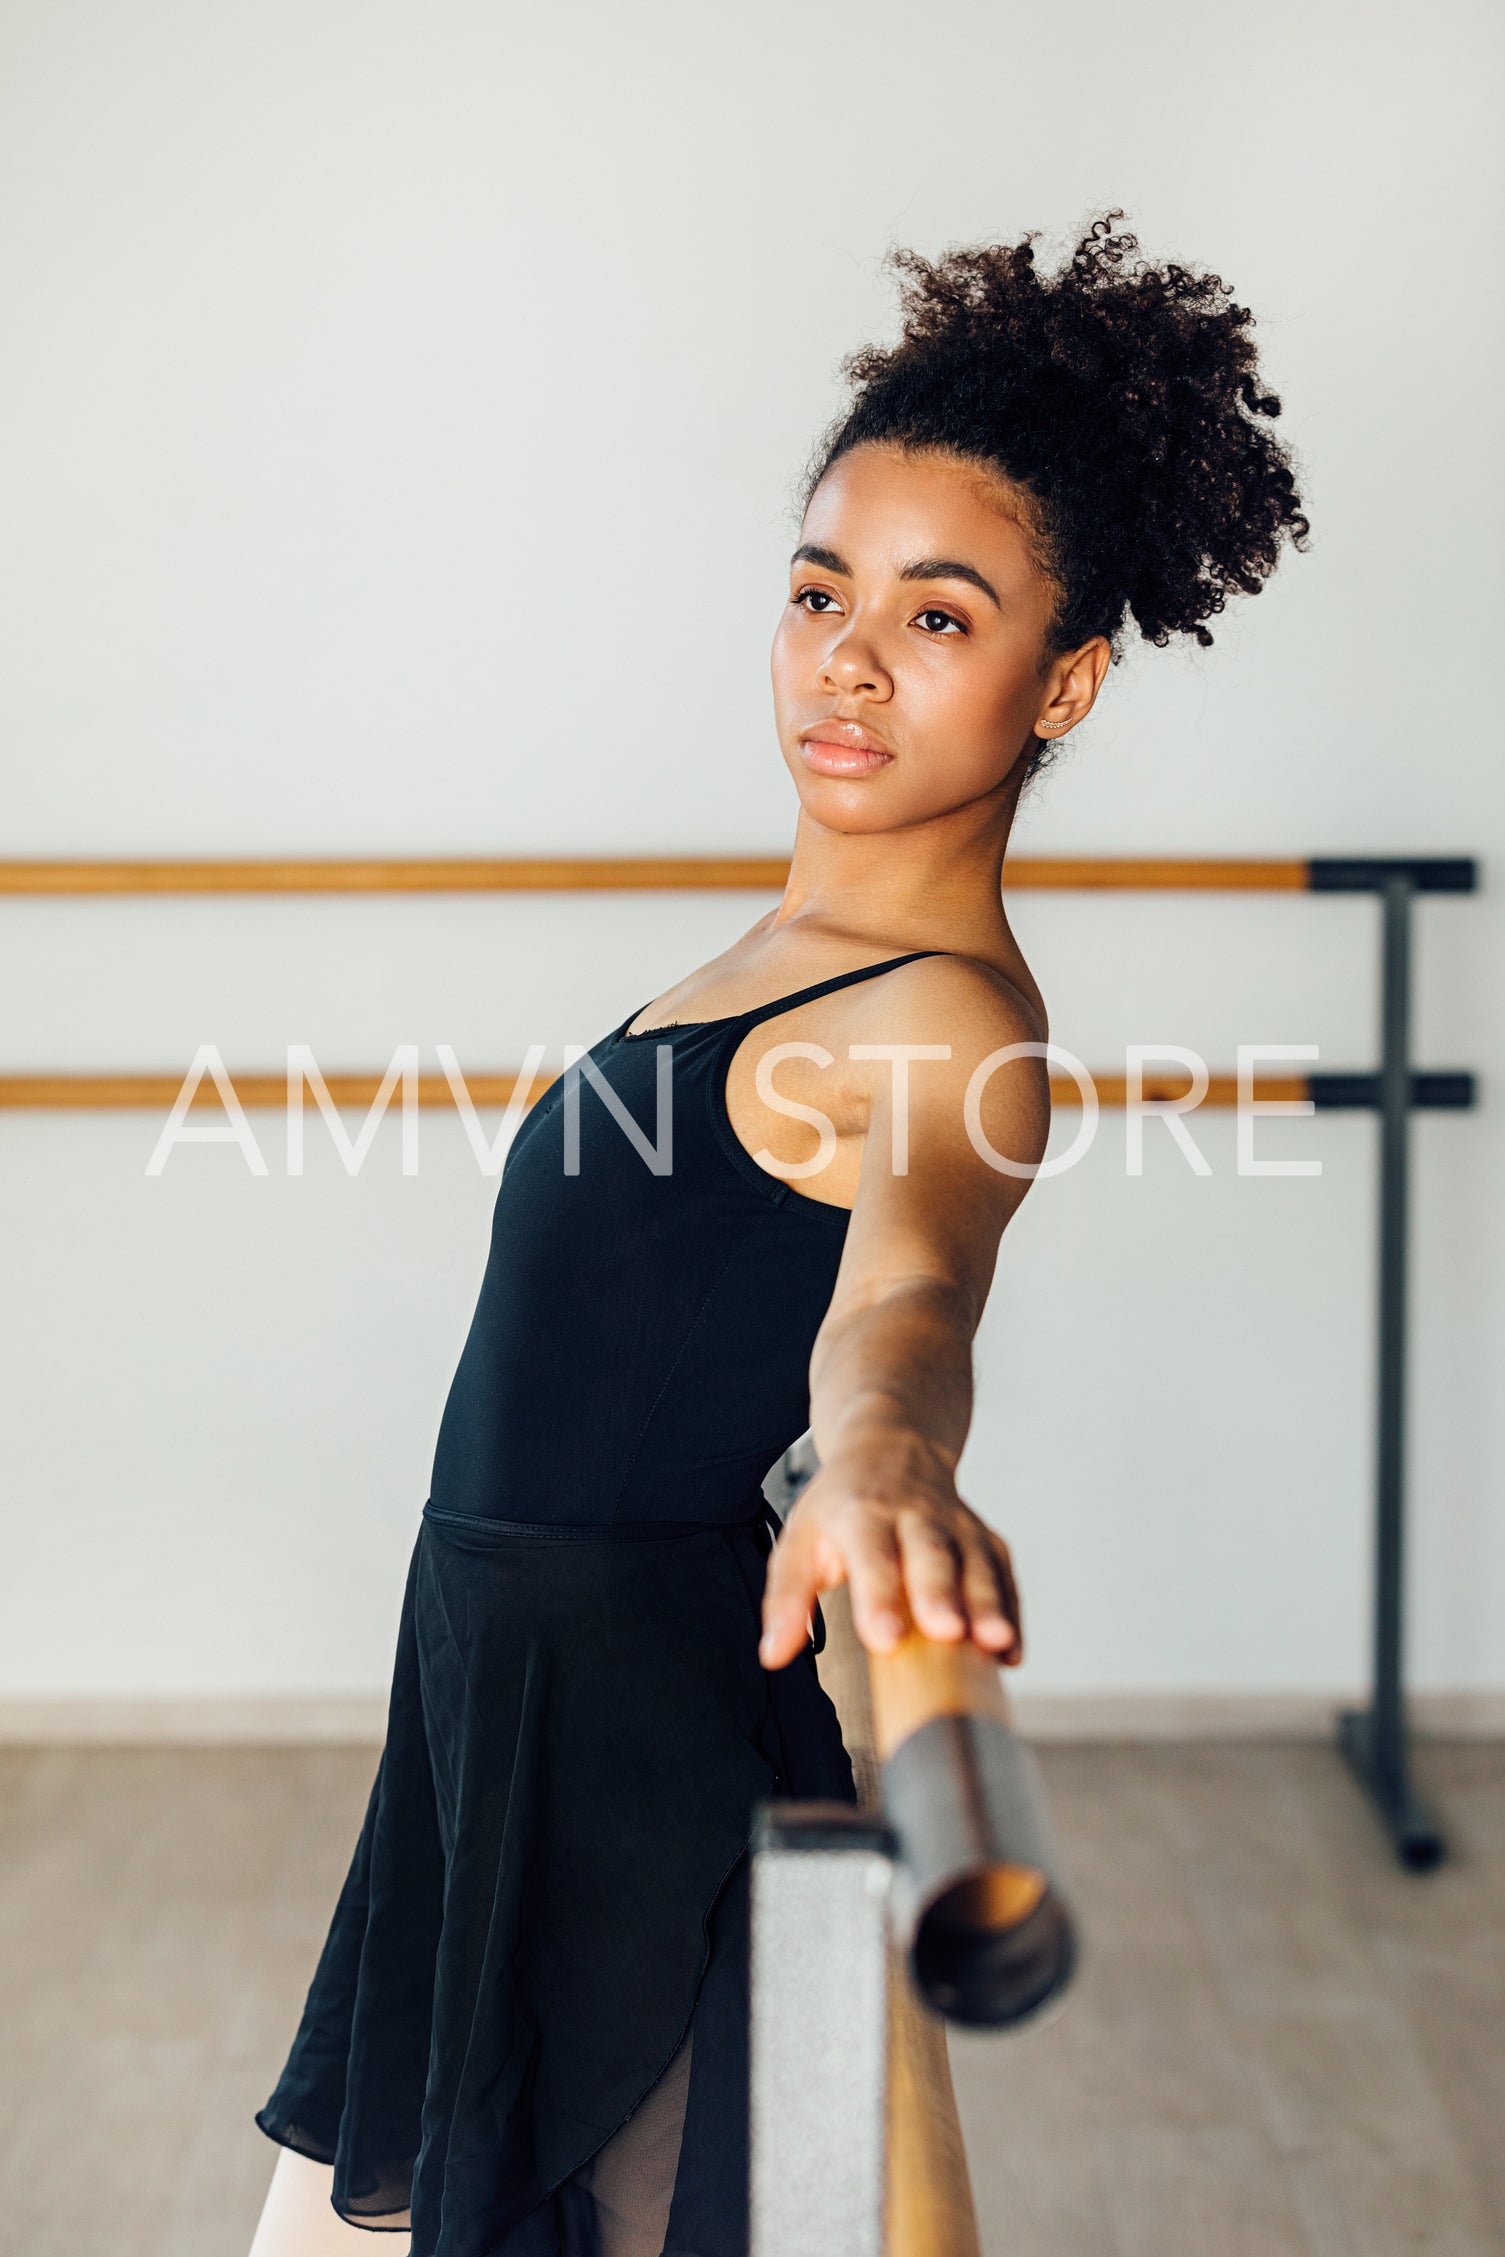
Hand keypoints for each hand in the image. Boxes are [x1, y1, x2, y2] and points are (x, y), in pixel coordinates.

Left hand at [758, 1436, 1022, 1669]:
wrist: (893, 1442)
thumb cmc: (843, 1502)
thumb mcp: (800, 1538)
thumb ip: (786, 1597)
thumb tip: (772, 1654)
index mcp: (863, 1513)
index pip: (872, 1556)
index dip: (878, 1597)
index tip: (884, 1638)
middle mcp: (915, 1515)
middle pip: (932, 1555)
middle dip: (942, 1594)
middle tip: (947, 1631)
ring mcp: (956, 1525)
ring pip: (977, 1563)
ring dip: (990, 1604)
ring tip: (996, 1644)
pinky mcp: (985, 1539)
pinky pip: (1003, 1574)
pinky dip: (1012, 1611)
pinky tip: (1012, 1652)